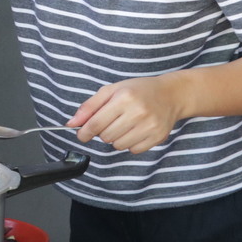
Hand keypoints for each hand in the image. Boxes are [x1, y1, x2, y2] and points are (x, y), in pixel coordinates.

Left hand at [69, 74, 187, 153]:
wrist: (170, 94)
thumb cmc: (138, 91)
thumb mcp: (111, 90)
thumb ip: (89, 107)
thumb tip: (71, 124)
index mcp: (124, 98)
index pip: (96, 123)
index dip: (84, 132)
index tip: (81, 134)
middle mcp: (138, 112)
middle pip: (106, 136)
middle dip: (103, 132)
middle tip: (111, 121)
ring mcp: (150, 126)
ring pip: (118, 145)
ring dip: (116, 138)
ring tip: (124, 125)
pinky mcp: (158, 137)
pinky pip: (133, 150)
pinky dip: (129, 143)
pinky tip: (135, 130)